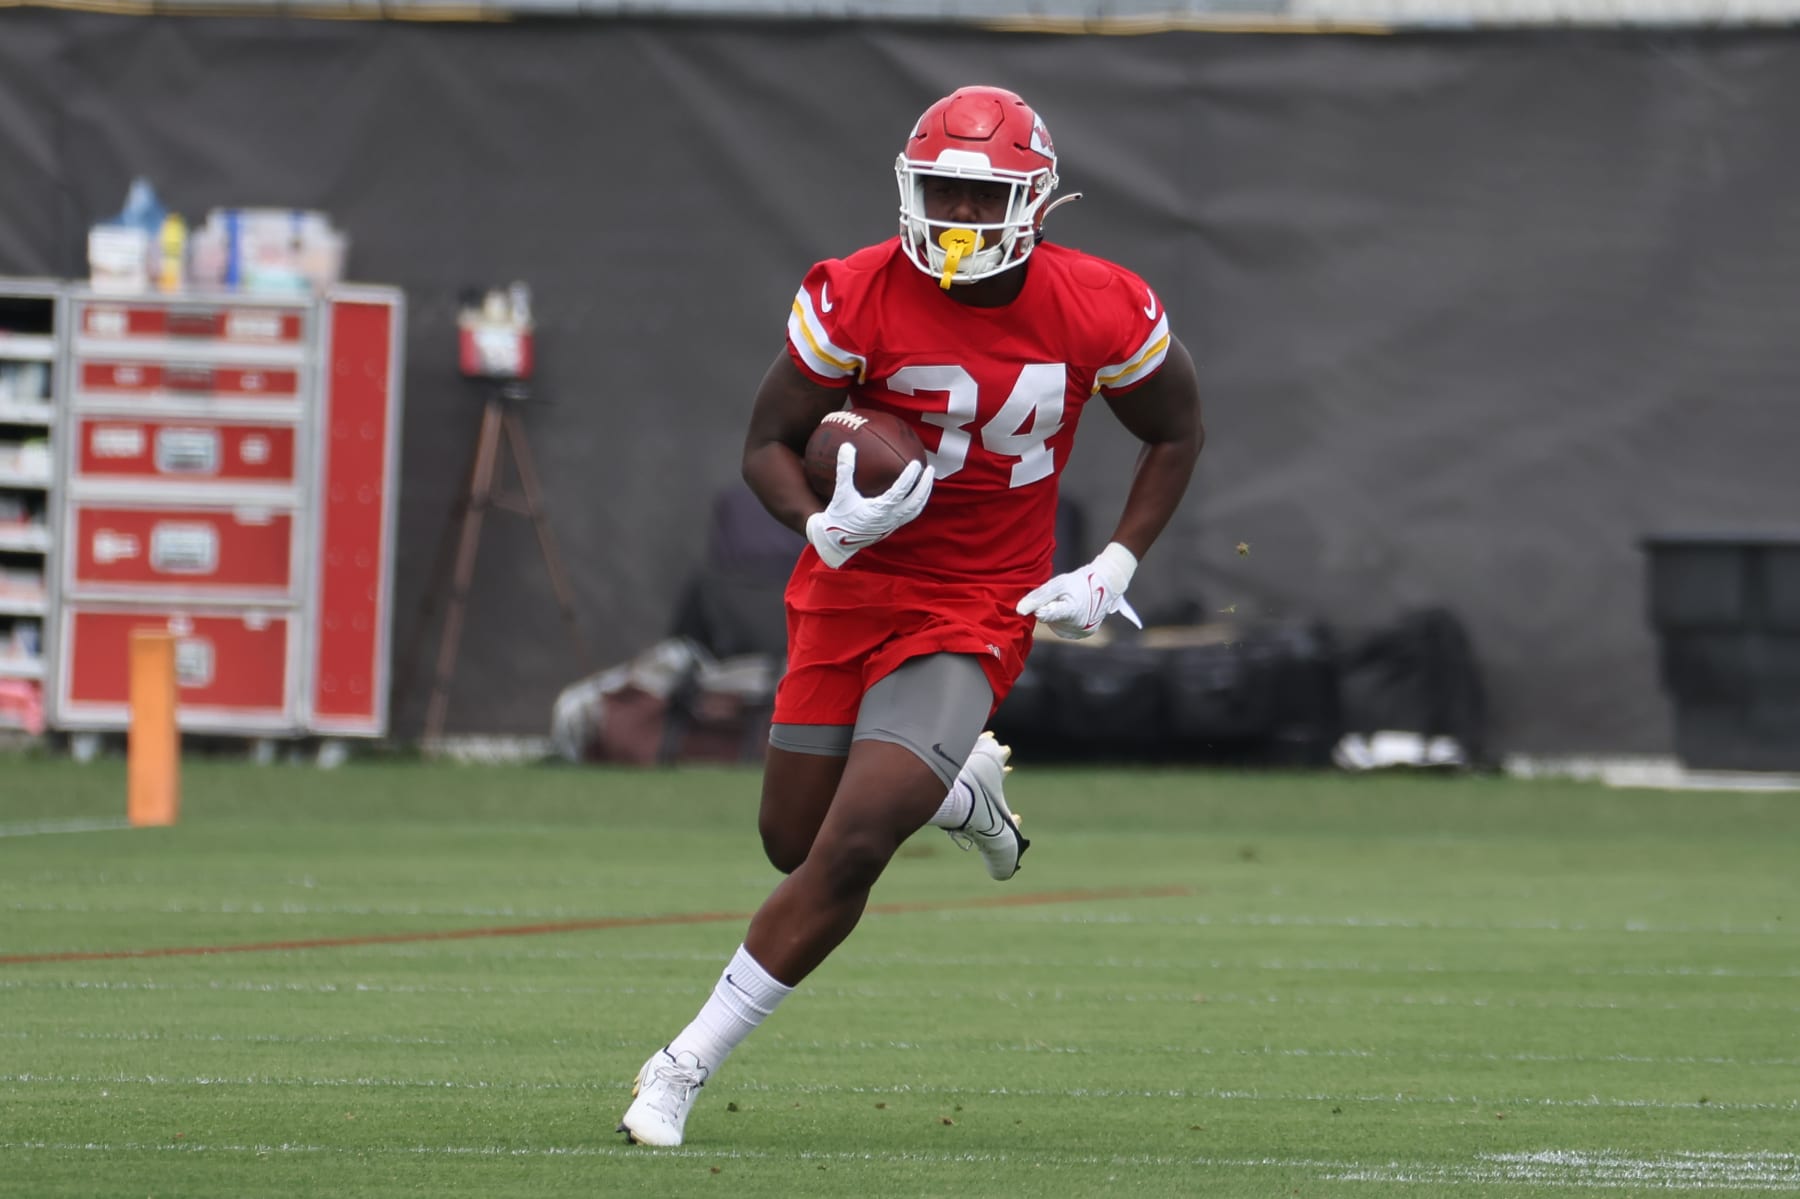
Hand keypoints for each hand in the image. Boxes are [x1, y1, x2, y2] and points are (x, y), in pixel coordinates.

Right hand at [805, 443, 934, 568]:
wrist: (836, 542)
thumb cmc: (838, 516)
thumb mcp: (841, 492)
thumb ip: (845, 469)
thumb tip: (846, 446)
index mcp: (879, 511)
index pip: (900, 492)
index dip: (909, 477)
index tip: (915, 463)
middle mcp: (889, 519)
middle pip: (915, 502)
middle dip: (925, 485)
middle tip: (930, 468)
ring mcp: (892, 525)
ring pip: (915, 510)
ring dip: (924, 495)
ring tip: (928, 480)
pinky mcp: (891, 528)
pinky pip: (909, 515)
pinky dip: (916, 503)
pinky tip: (916, 493)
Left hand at [1015, 542, 1141, 638]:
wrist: (1105, 584)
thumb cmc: (1079, 582)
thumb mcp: (1058, 584)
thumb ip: (1038, 597)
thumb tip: (1018, 611)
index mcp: (1071, 612)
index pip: (1045, 615)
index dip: (1039, 607)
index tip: (1036, 604)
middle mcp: (1078, 627)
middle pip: (1049, 621)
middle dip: (1050, 608)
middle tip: (1062, 597)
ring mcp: (1082, 632)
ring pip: (1055, 626)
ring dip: (1056, 616)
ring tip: (1069, 602)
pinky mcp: (1084, 634)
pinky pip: (1063, 629)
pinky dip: (1063, 621)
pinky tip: (1072, 610)